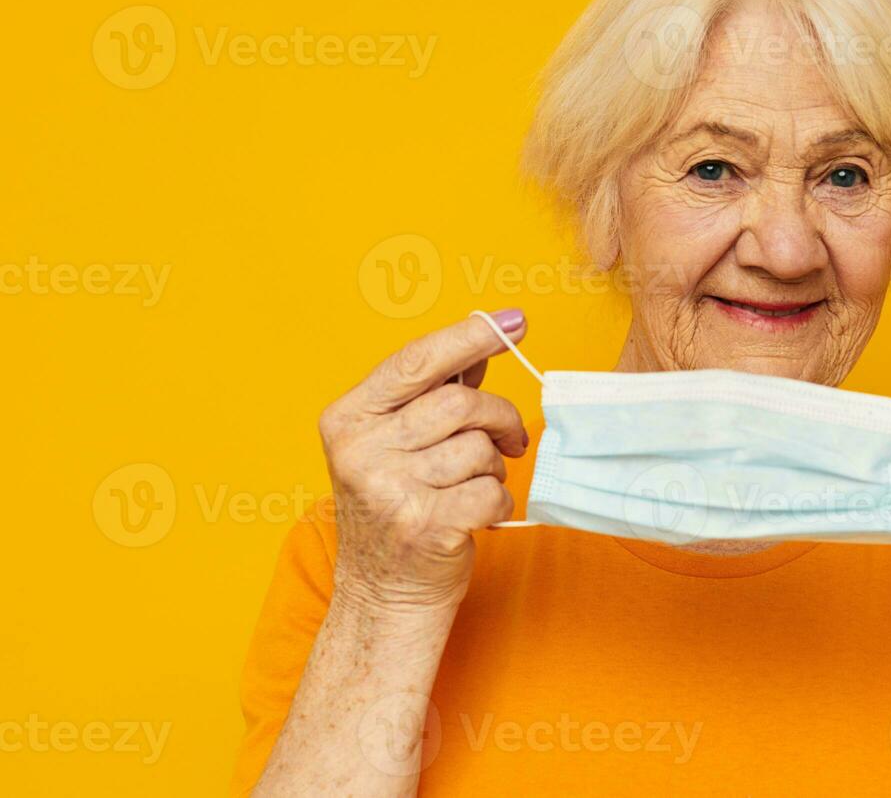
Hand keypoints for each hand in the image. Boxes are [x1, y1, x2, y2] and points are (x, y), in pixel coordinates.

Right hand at [316, 309, 529, 614]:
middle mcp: (360, 452)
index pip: (416, 360)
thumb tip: (482, 344)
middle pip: (459, 403)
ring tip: (479, 482)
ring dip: (495, 465)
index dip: (471, 336)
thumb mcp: (395, 446)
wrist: (383, 597)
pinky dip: (499, 500)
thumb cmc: (397, 511)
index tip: (514, 321)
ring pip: (478, 447)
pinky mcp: (425, 528)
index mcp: (347, 419)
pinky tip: (481, 513)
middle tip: (510, 439)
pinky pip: (491, 491)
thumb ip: (431, 395)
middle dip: (498, 417)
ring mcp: (389, 491)